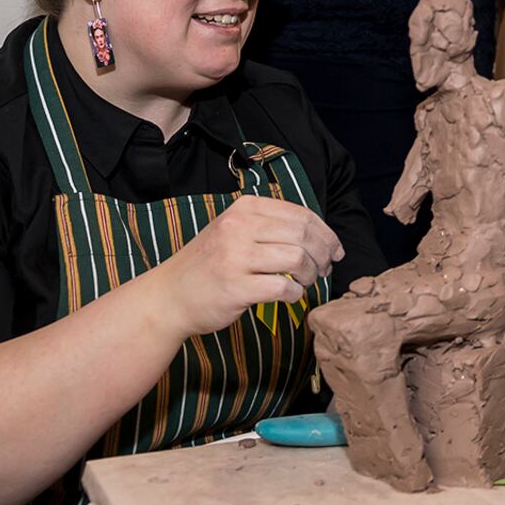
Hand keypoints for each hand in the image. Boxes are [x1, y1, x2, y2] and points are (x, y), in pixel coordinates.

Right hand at [151, 195, 342, 339]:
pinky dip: (294, 294)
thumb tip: (321, 235)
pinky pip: (283, 288)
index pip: (302, 214)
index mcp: (245, 208)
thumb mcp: (235, 230)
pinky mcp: (236, 287)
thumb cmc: (210, 264)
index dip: (326, 234)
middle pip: (304, 235)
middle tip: (324, 269)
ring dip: (310, 275)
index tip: (335, 250)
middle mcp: (239, 227)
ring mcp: (236, 257)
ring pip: (297, 259)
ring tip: (305, 282)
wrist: (169, 296)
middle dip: (323, 254)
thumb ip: (271, 226)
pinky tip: (289, 296)